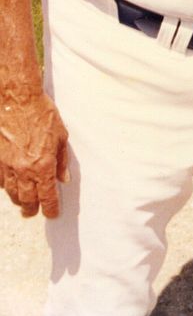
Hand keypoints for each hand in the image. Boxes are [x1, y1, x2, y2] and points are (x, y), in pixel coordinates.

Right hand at [0, 90, 68, 217]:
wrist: (17, 100)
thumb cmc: (42, 114)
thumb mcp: (61, 135)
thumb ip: (62, 160)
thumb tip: (64, 178)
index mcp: (44, 165)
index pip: (47, 196)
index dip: (50, 208)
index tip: (52, 214)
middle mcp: (24, 169)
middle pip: (27, 199)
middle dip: (32, 208)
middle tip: (34, 212)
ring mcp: (8, 166)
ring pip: (12, 193)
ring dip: (18, 200)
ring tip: (23, 203)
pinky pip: (1, 180)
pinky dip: (6, 186)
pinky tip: (10, 187)